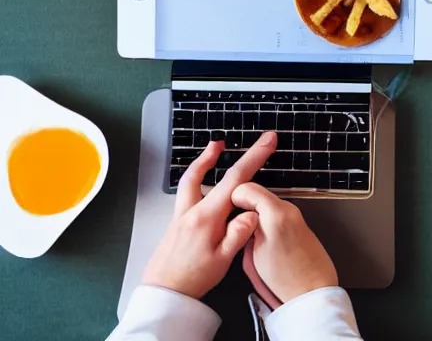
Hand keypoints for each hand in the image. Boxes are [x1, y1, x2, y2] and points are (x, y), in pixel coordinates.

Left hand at [142, 132, 277, 298]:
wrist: (163, 294)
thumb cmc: (193, 279)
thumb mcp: (222, 262)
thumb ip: (237, 235)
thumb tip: (252, 213)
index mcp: (206, 217)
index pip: (234, 180)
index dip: (253, 157)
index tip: (266, 142)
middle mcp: (191, 210)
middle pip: (201, 172)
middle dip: (214, 153)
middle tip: (225, 140)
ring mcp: (181, 214)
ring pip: (189, 179)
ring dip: (202, 161)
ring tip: (214, 148)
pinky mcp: (177, 221)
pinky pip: (186, 191)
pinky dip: (195, 177)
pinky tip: (204, 182)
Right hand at [232, 182, 337, 303]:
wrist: (313, 290)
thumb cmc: (286, 279)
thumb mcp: (253, 256)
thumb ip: (244, 229)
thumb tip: (239, 218)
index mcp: (275, 213)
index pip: (246, 188)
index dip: (234, 199)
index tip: (231, 212)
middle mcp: (288, 208)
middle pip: (257, 194)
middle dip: (246, 208)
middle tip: (240, 228)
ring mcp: (295, 214)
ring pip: (266, 203)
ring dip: (256, 214)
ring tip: (254, 237)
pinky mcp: (299, 222)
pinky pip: (276, 212)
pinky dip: (267, 219)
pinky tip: (266, 239)